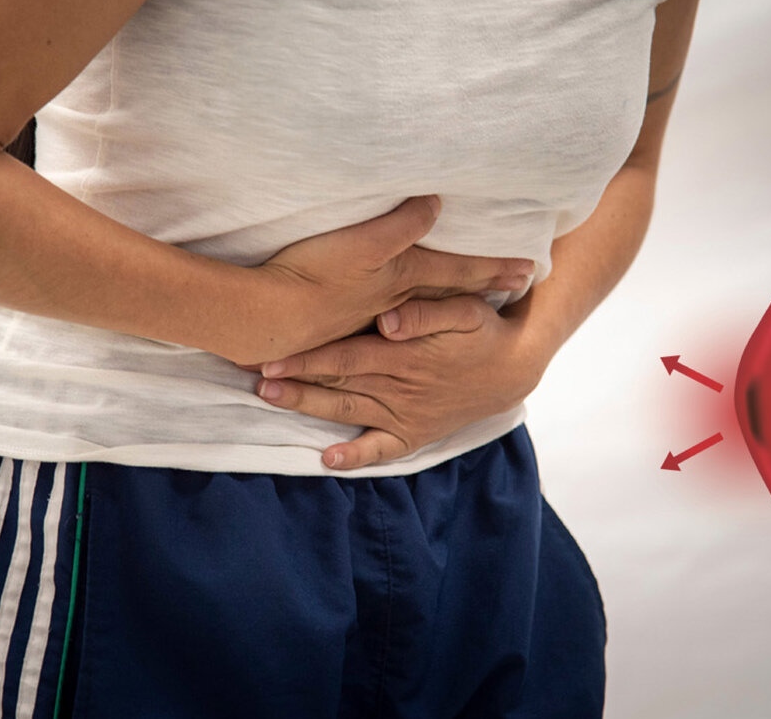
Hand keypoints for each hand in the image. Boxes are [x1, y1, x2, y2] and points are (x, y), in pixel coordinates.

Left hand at [235, 293, 552, 469]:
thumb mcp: (464, 309)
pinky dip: (356, 457)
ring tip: (271, 400)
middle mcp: (398, 387)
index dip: (308, 355)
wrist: (513, 367)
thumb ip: (424, 312)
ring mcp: (403, 413)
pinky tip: (328, 460)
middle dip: (294, 380)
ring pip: (347, 410)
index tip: (272, 353)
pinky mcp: (412, 433)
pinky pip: (381, 450)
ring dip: (308, 406)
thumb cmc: (482, 328)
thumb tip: (387, 321)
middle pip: (337, 381)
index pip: (346, 354)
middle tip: (256, 378)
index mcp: (404, 354)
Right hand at [236, 194, 535, 364]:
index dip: (493, 267)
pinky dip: (413, 328)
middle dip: (484, 288)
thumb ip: (402, 223)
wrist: (270, 321)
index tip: (530, 269)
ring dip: (454, 308)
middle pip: (450, 294)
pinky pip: (396, 329)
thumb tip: (437, 202)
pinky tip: (410, 327)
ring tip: (480, 307)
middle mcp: (396, 304)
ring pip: (426, 313)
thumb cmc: (314, 276)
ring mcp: (373, 322)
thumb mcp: (364, 242)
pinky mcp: (346, 334)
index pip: (459, 271)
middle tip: (520, 286)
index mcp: (403, 278)